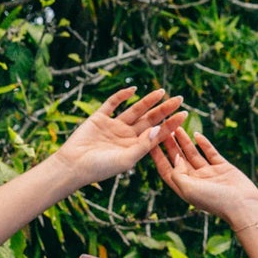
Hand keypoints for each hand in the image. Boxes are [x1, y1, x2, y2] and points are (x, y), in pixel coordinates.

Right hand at [55, 87, 184, 187]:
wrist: (73, 165)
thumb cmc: (100, 168)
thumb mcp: (125, 160)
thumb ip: (142, 146)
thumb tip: (158, 129)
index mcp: (134, 149)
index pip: (156, 134)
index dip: (170, 124)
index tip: (184, 115)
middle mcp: (126, 137)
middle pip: (149, 120)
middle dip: (164, 110)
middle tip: (180, 99)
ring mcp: (113, 126)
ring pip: (134, 110)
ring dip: (148, 101)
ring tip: (162, 92)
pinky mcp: (99, 118)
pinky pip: (112, 104)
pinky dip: (122, 96)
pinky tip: (133, 89)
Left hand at [151, 126, 257, 229]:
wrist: (242, 205)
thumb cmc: (214, 201)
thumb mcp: (189, 189)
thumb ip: (177, 173)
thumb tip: (175, 157)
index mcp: (184, 189)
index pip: (167, 170)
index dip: (158, 156)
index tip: (150, 142)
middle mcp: (194, 181)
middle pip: (178, 160)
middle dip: (170, 144)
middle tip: (163, 128)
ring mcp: (208, 174)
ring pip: (193, 154)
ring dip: (184, 141)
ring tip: (177, 127)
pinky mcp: (222, 167)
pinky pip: (210, 153)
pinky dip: (204, 144)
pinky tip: (197, 134)